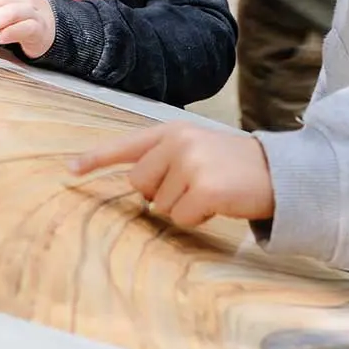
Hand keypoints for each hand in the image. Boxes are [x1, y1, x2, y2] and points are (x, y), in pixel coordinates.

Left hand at [69, 123, 274, 226]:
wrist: (279, 171)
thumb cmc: (234, 165)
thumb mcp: (197, 149)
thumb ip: (165, 159)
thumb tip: (137, 188)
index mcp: (173, 131)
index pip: (127, 145)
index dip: (96, 158)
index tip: (70, 170)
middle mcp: (178, 143)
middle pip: (139, 183)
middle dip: (160, 193)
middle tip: (195, 185)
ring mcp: (190, 164)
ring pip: (159, 204)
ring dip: (182, 207)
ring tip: (210, 192)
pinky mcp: (203, 188)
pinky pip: (180, 217)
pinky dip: (196, 218)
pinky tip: (217, 204)